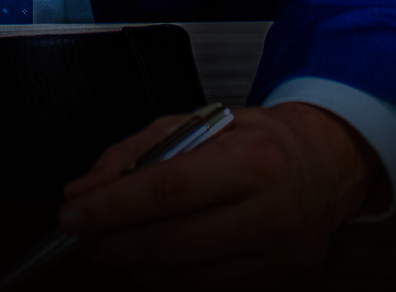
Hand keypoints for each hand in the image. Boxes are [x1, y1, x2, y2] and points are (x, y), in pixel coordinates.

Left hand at [57, 103, 382, 289]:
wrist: (323, 167)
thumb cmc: (256, 140)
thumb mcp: (196, 122)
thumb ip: (135, 151)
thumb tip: (84, 188)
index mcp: (253, 159)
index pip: (168, 190)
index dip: (112, 207)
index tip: (72, 213)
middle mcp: (273, 212)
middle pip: (173, 243)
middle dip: (114, 242)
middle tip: (83, 234)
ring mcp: (280, 258)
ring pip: (185, 277)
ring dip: (135, 263)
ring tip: (113, 242)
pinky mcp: (281, 286)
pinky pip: (206, 291)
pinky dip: (168, 278)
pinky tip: (152, 257)